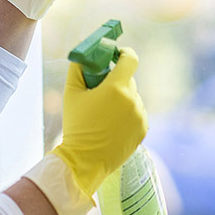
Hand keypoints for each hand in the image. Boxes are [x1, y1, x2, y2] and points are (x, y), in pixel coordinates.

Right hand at [52, 47, 146, 199]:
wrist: (84, 160)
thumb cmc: (76, 126)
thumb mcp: (71, 94)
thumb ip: (77, 70)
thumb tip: (82, 57)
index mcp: (116, 88)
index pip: (130, 59)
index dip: (123, 54)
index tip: (116, 55)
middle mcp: (132, 100)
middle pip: (128, 80)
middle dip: (116, 82)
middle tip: (100, 91)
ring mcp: (140, 116)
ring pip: (133, 98)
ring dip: (122, 100)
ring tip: (105, 114)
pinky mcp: (143, 130)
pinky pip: (137, 114)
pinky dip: (127, 115)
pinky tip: (112, 125)